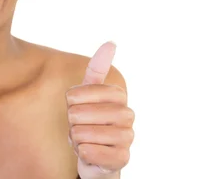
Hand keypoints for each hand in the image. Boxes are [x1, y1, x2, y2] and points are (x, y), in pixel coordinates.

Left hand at [66, 41, 134, 178]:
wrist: (94, 154)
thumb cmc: (89, 120)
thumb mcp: (88, 93)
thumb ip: (97, 69)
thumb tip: (112, 42)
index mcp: (118, 96)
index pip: (87, 89)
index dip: (73, 98)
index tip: (73, 103)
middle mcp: (127, 115)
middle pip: (80, 113)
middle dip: (72, 121)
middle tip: (79, 125)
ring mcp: (127, 138)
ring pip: (83, 133)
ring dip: (76, 138)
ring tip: (84, 139)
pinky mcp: (122, 159)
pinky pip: (91, 152)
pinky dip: (82, 152)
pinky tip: (87, 152)